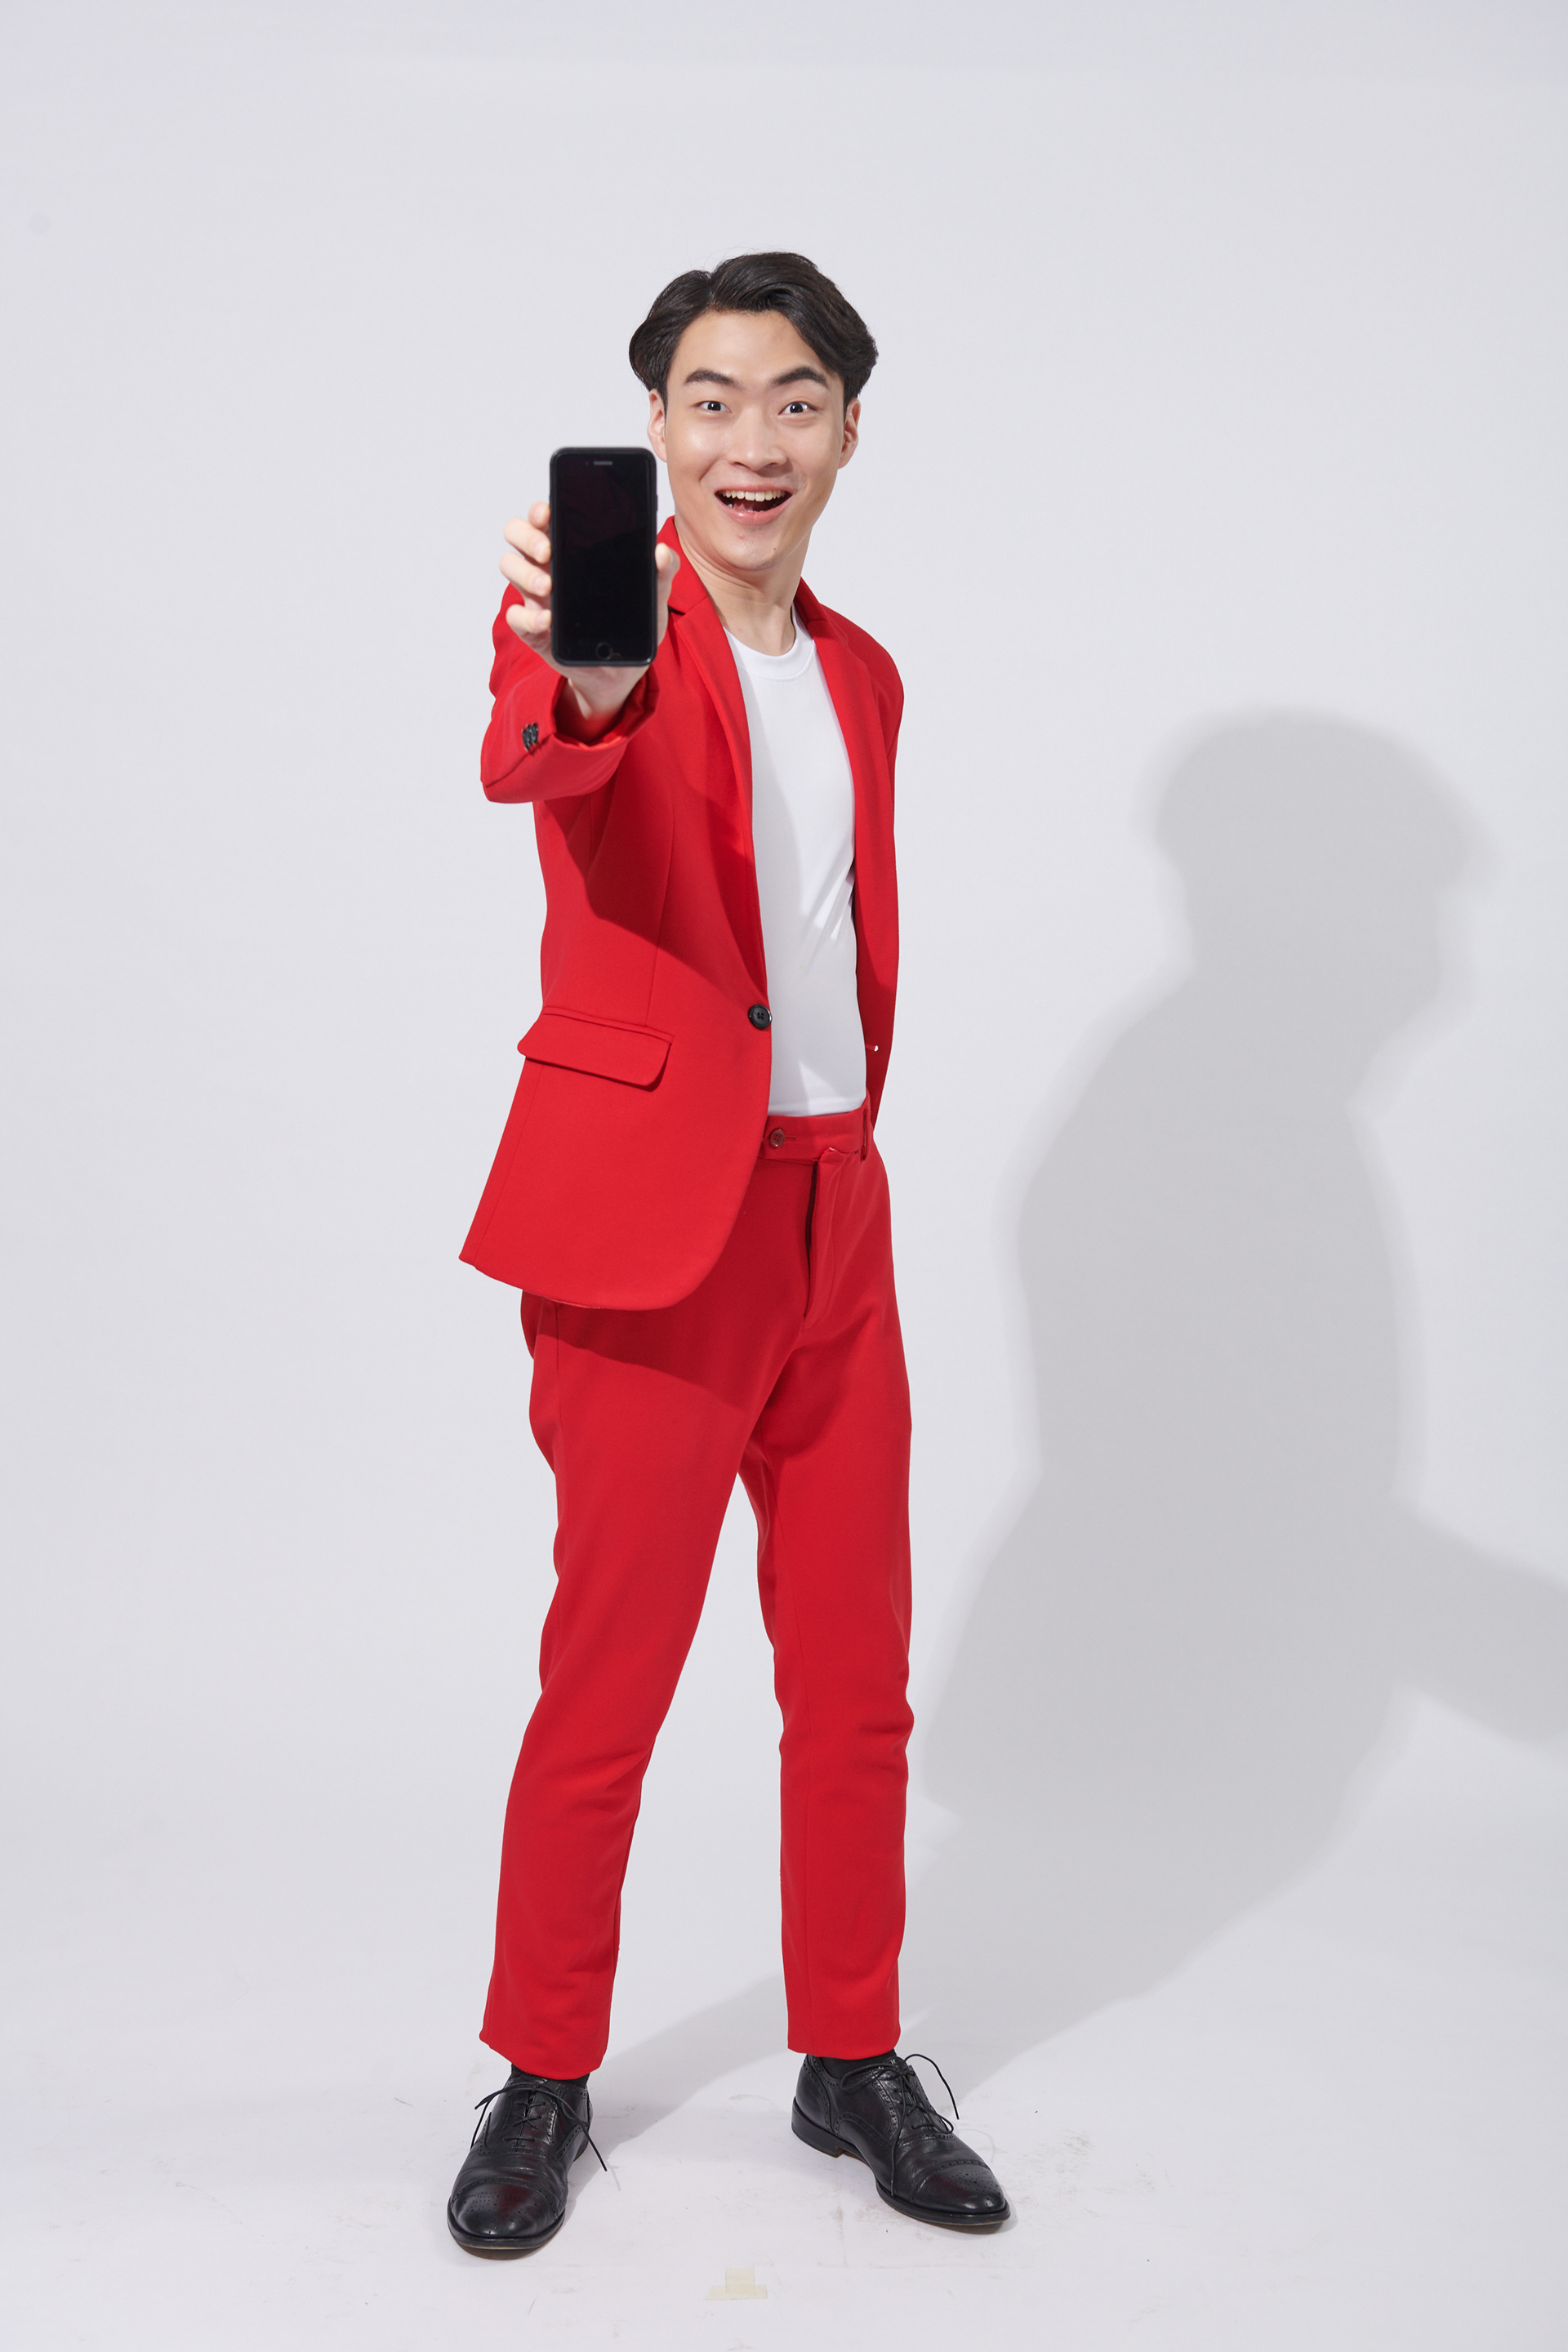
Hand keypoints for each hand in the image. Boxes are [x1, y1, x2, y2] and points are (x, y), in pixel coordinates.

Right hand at [500, 501, 679, 741]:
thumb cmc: (633, 624)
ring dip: (524, 573)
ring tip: (548, 586)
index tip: (548, 512)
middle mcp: (548, 566)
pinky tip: (548, 621)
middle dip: (526, 536)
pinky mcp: (534, 628)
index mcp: (572, 550)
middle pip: (517, 535)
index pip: (545, 518)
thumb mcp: (653, 597)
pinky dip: (527, 617)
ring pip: (510, 567)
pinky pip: (515, 617)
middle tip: (548, 550)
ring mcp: (537, 597)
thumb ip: (662, 573)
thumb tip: (662, 552)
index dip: (539, 510)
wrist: (623, 671)